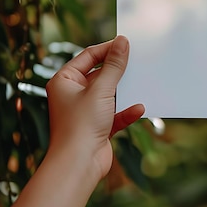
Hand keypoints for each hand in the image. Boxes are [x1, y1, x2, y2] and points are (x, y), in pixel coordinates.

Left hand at [45, 35, 144, 182]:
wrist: (78, 164)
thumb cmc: (81, 125)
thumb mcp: (101, 89)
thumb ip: (114, 65)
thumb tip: (122, 42)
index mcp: (64, 81)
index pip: (88, 56)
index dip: (108, 48)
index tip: (127, 44)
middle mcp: (72, 94)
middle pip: (100, 74)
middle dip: (118, 71)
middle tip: (138, 61)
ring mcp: (85, 111)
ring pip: (109, 94)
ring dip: (125, 92)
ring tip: (142, 82)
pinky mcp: (97, 127)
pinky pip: (115, 114)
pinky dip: (127, 111)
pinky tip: (139, 109)